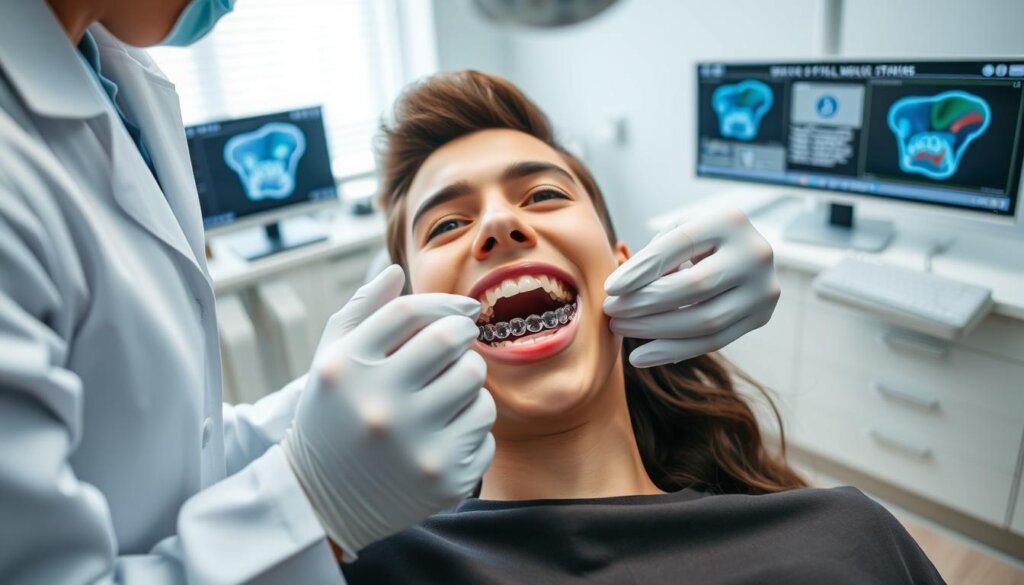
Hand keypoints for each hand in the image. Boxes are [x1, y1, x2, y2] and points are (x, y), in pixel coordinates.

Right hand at [282, 265, 495, 560]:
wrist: (322, 502)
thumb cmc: (333, 415)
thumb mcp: (332, 359)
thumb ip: (361, 311)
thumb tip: (397, 268)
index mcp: (347, 369)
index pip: (411, 311)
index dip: (444, 304)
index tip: (463, 311)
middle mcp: (380, 407)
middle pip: (451, 341)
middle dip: (462, 338)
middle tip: (458, 347)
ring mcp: (416, 446)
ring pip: (476, 383)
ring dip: (469, 380)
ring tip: (447, 392)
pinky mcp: (446, 478)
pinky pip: (485, 429)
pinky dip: (471, 424)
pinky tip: (444, 434)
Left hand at [603, 208, 779, 367]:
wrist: (743, 251)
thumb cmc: (697, 238)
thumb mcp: (677, 231)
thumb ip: (655, 255)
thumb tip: (624, 292)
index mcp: (729, 221)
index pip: (678, 246)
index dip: (642, 269)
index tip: (610, 288)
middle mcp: (755, 253)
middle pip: (694, 286)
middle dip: (645, 303)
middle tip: (611, 311)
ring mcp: (764, 288)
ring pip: (705, 321)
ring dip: (656, 330)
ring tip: (622, 329)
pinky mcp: (762, 316)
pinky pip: (714, 341)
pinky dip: (674, 351)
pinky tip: (641, 356)